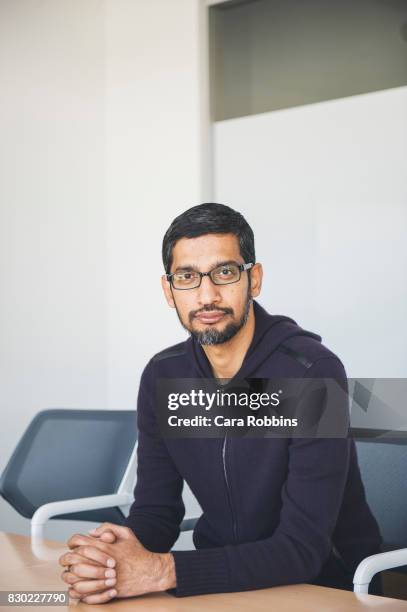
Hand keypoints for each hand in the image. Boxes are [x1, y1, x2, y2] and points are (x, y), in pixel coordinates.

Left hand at [60, 523, 175, 603]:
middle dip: (66, 560)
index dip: (71, 543)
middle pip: (73, 560)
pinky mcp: (106, 591)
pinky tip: (79, 589)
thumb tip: (92, 532)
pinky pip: (85, 594)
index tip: (71, 546)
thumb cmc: (139, 553)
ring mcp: (103, 577)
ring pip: (76, 579)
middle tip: (66, 562)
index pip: (79, 542)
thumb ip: (108, 527)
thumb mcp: (127, 533)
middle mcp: (101, 561)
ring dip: (71, 577)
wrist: (151, 571)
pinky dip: (79, 593)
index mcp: (104, 547)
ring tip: (71, 576)